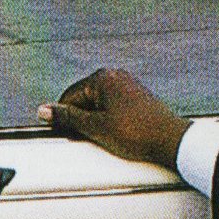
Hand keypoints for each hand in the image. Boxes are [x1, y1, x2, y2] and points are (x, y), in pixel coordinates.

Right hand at [38, 68, 188, 168]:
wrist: (173, 142)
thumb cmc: (139, 134)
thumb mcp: (97, 128)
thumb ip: (69, 118)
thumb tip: (44, 110)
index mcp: (102, 77)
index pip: (71, 96)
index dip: (64, 117)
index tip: (60, 132)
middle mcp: (116, 76)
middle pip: (86, 99)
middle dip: (83, 119)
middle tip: (87, 139)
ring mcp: (130, 86)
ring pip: (101, 105)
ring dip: (97, 122)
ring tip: (107, 139)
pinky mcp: (140, 99)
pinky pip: (116, 109)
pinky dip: (112, 121)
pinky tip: (118, 136)